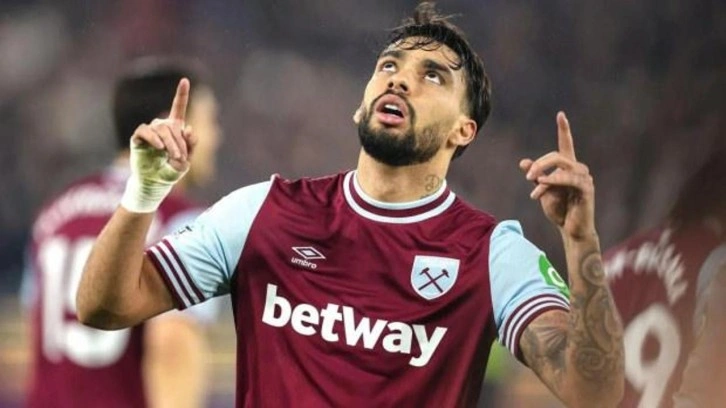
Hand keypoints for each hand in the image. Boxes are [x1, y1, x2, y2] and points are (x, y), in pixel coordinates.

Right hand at [131, 78, 195, 177]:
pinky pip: (145, 131)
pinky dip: (153, 138)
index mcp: (175, 128)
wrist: (155, 182)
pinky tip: (159, 147)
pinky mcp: (138, 138)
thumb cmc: (171, 170)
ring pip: (161, 129)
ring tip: (173, 157)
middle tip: (180, 158)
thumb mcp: (186, 160)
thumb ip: (191, 145)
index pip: (178, 107)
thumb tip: (188, 128)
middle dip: (179, 142)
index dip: (181, 93)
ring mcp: (150, 131)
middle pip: (172, 126)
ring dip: (169, 143)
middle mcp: (162, 126)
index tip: (185, 80)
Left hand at [519, 112, 595, 240]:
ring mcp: (584, 178)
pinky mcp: (586, 188)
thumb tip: (523, 162)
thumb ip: (535, 176)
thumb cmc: (559, 210)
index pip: (566, 144)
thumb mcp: (542, 191)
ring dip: (543, 177)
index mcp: (567, 167)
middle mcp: (577, 169)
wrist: (571, 230)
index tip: (561, 114)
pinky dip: (554, 180)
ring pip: (561, 166)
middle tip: (528, 177)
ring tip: (534, 191)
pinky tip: (542, 184)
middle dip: (539, 164)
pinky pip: (569, 179)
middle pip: (556, 156)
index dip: (564, 129)